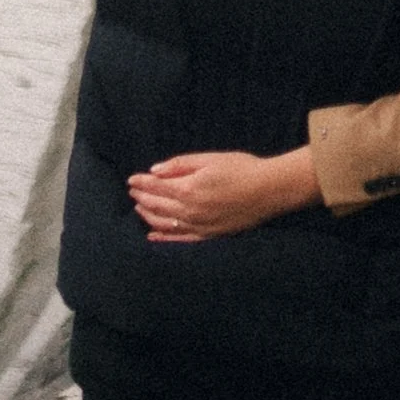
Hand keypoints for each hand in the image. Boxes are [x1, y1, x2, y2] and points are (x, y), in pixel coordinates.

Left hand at [127, 147, 319, 241]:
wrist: (268, 190)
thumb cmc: (241, 168)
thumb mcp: (209, 159)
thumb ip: (181, 164)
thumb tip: (155, 170)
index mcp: (189, 189)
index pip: (157, 187)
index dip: (142, 183)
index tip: (131, 179)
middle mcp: (190, 211)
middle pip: (158, 206)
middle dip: (142, 198)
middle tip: (132, 192)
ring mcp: (199, 226)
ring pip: (165, 224)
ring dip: (149, 216)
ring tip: (138, 209)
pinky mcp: (208, 235)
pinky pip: (180, 240)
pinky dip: (164, 238)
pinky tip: (153, 236)